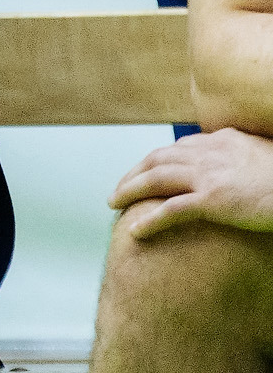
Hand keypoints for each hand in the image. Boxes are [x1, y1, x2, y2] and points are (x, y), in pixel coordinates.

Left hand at [109, 128, 272, 238]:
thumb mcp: (263, 157)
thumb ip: (242, 157)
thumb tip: (232, 168)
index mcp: (221, 140)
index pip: (177, 147)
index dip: (155, 160)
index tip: (143, 171)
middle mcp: (209, 152)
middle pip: (157, 159)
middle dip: (133, 173)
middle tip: (118, 188)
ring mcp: (209, 175)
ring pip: (155, 179)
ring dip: (129, 191)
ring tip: (114, 204)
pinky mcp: (213, 200)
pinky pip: (171, 211)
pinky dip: (150, 221)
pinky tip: (136, 231)